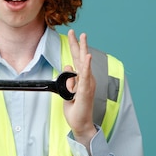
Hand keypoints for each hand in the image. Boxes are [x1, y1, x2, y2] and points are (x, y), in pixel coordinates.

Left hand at [63, 29, 96, 147]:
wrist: (81, 124)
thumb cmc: (76, 109)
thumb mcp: (67, 92)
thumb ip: (68, 79)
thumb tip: (68, 66)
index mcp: (81, 79)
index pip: (77, 59)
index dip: (74, 46)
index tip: (72, 34)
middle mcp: (86, 80)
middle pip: (81, 58)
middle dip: (78, 44)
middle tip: (76, 31)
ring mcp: (87, 85)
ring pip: (85, 64)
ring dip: (84, 50)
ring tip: (83, 38)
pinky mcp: (86, 91)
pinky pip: (86, 77)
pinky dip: (87, 66)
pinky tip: (87, 57)